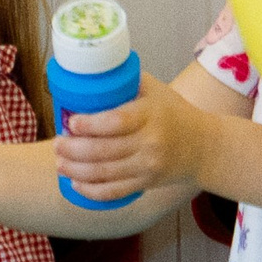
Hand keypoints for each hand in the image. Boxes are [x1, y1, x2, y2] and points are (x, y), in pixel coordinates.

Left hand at [57, 71, 206, 201]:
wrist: (204, 147)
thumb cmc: (173, 112)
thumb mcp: (155, 90)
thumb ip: (126, 80)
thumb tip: (89, 69)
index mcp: (150, 115)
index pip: (115, 122)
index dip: (89, 124)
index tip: (71, 122)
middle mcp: (149, 143)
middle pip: (103, 151)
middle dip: (73, 149)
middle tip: (57, 142)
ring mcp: (148, 166)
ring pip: (104, 173)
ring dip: (75, 170)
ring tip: (59, 162)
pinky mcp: (146, 184)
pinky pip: (115, 192)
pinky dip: (91, 191)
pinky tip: (75, 184)